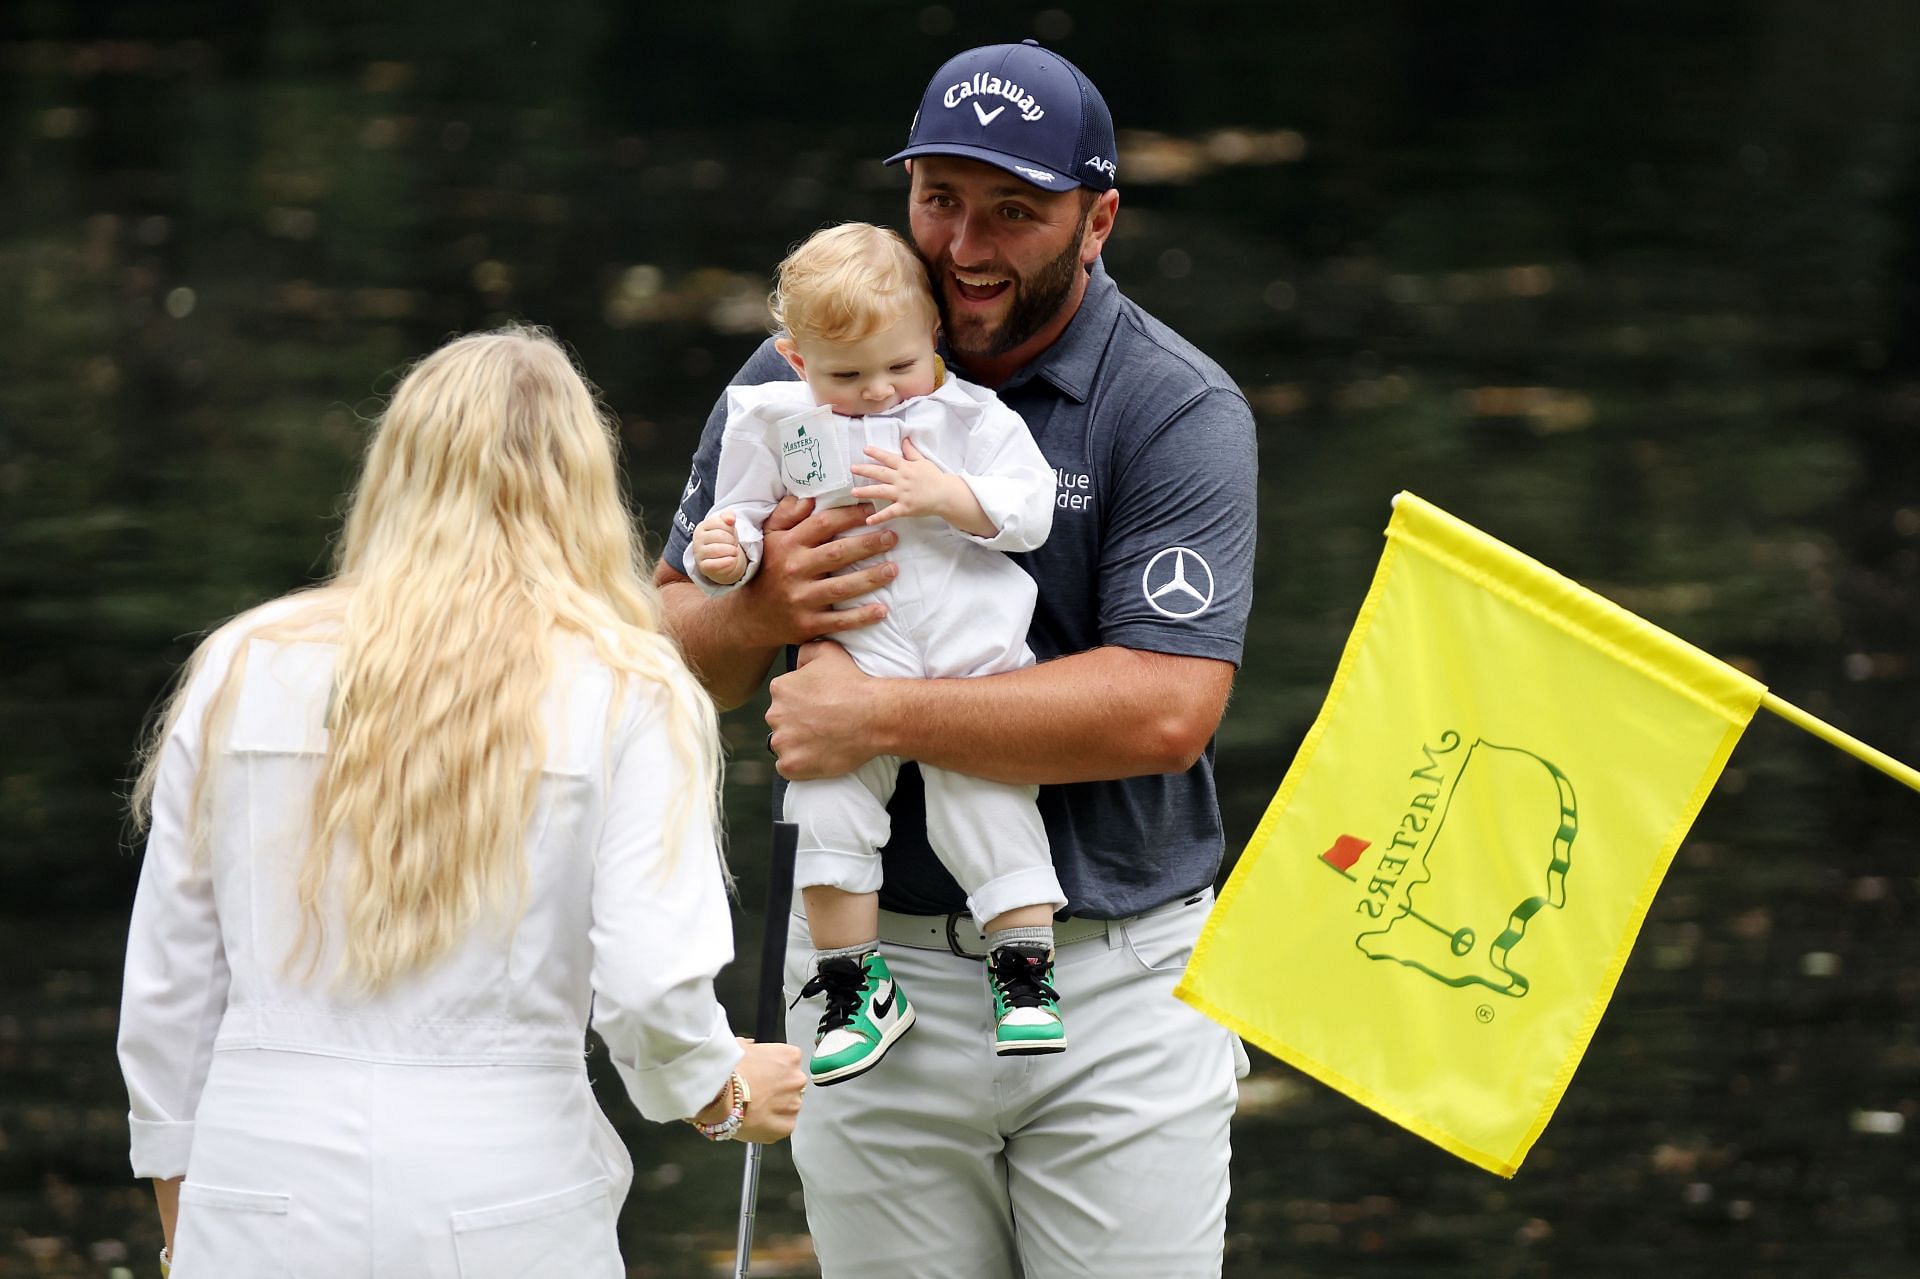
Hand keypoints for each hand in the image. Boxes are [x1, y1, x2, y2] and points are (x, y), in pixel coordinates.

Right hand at [692, 511, 746, 584]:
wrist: (719, 560)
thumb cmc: (723, 540)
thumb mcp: (726, 526)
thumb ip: (728, 516)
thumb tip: (730, 518)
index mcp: (702, 526)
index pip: (720, 522)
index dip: (731, 529)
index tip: (731, 534)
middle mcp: (698, 539)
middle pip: (721, 536)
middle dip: (732, 541)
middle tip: (733, 545)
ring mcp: (699, 553)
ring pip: (719, 550)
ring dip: (732, 551)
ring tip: (733, 552)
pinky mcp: (703, 566)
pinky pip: (716, 564)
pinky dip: (728, 562)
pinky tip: (732, 560)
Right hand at [733, 1039, 805, 1142]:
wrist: (721, 1097)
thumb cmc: (729, 1071)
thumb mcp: (740, 1046)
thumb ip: (753, 1047)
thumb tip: (752, 1049)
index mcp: (791, 1056)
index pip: (789, 1062)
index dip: (773, 1069)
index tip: (762, 1074)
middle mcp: (797, 1079)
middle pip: (791, 1084)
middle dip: (778, 1089)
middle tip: (757, 1092)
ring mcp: (794, 1104)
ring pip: (788, 1106)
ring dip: (776, 1108)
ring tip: (754, 1108)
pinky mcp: (786, 1126)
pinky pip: (783, 1126)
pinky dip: (772, 1126)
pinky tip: (756, 1121)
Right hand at [748, 496, 898, 642]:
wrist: (751, 615)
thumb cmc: (768, 569)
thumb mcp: (769, 537)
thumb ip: (787, 515)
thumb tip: (808, 497)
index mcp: (788, 545)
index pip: (823, 524)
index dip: (849, 515)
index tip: (871, 510)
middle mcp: (795, 570)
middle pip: (838, 553)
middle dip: (868, 544)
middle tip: (892, 537)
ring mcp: (801, 599)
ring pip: (842, 587)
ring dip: (870, 578)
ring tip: (894, 569)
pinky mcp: (807, 624)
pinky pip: (839, 621)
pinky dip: (861, 617)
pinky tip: (882, 610)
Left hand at [766, 640, 885, 779]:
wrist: (874, 715)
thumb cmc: (854, 683)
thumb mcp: (829, 651)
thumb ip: (806, 651)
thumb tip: (797, 661)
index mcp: (780, 689)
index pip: (782, 698)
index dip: (801, 704)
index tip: (819, 708)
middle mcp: (774, 714)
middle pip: (780, 722)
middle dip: (797, 724)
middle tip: (823, 726)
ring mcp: (782, 742)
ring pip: (783, 745)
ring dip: (798, 745)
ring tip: (824, 742)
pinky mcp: (791, 766)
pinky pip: (787, 768)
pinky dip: (800, 765)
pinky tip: (819, 757)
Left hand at [852, 438, 995, 535]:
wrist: (946, 495)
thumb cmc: (935, 478)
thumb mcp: (923, 461)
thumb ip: (911, 452)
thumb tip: (904, 439)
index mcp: (906, 467)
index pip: (889, 458)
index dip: (877, 453)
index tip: (865, 449)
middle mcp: (902, 479)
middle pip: (880, 473)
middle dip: (865, 470)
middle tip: (852, 469)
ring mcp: (903, 494)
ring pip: (881, 491)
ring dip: (866, 492)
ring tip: (853, 492)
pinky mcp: (905, 508)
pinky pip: (890, 512)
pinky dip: (879, 517)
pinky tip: (869, 520)